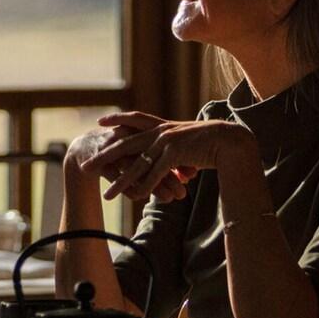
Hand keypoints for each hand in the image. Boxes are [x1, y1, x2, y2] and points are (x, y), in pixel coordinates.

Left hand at [73, 112, 256, 203]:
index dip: (118, 120)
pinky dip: (145, 187)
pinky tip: (135, 198)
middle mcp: (162, 131)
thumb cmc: (212, 145)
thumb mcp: (188, 146)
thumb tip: (173, 170)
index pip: (136, 119)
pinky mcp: (175, 153)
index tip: (100, 122)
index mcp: (164, 126)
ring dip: (122, 182)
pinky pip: (155, 173)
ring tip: (108, 196)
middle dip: (105, 157)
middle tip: (87, 166)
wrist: (231, 142)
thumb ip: (175, 153)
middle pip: (126, 144)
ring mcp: (167, 141)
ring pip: (138, 164)